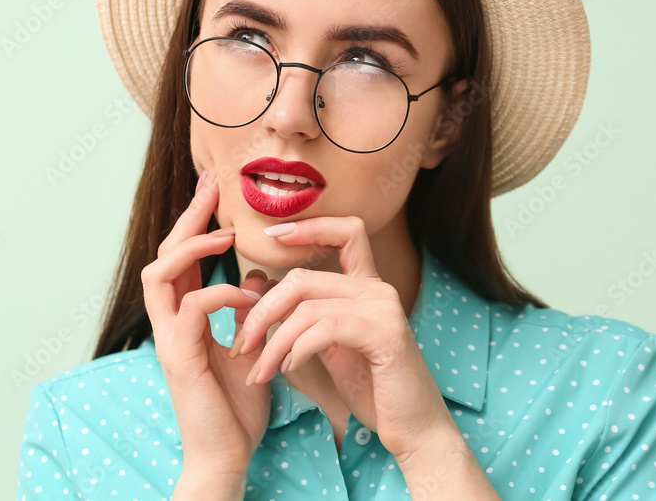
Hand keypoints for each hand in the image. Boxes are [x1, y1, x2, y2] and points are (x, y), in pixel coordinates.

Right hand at [140, 169, 270, 476]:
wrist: (227, 455)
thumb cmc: (236, 406)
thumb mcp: (246, 345)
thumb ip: (245, 311)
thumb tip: (252, 275)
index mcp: (185, 318)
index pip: (182, 257)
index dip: (196, 221)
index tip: (215, 189)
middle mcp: (169, 323)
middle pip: (163, 254)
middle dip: (188, 217)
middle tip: (212, 186)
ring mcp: (168, 339)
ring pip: (158, 273)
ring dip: (193, 249)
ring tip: (225, 236)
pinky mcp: (178, 358)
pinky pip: (190, 309)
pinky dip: (220, 294)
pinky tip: (248, 297)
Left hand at [232, 216, 453, 458]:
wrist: (413, 428)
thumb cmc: (372, 390)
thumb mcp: (329, 347)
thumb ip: (302, 317)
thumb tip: (259, 287)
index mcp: (367, 287)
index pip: (345, 231)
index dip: (308, 226)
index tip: (271, 234)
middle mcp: (378, 289)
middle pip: (303, 278)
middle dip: (262, 311)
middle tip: (242, 343)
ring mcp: (383, 308)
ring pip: (306, 306)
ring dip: (272, 341)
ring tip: (260, 370)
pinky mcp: (385, 333)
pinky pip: (324, 329)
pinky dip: (297, 349)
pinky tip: (289, 369)